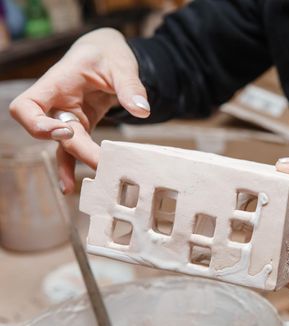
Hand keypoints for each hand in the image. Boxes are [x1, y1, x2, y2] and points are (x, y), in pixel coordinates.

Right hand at [9, 28, 149, 193]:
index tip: (66, 130)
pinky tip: (73, 185)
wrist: (106, 53)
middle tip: (101, 162)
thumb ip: (130, 87)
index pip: (27, 106)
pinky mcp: (81, 125)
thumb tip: (142, 111)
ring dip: (69, 165)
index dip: (38, 123)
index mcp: (57, 83)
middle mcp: (56, 103)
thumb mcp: (121, 64)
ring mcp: (67, 116)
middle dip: (74, 149)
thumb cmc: (107, 54)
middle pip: (52, 132)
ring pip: (62, 145)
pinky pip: (72, 149)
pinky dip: (73, 165)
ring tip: (72, 188)